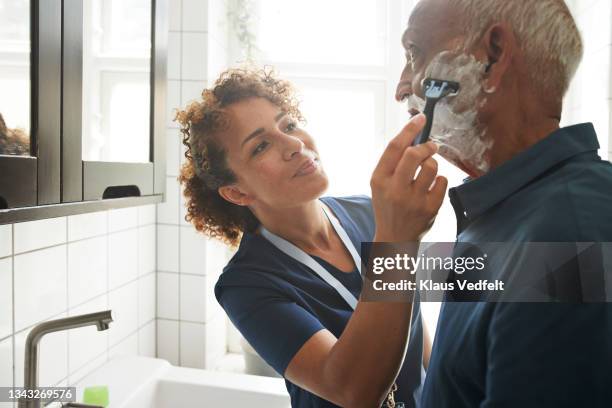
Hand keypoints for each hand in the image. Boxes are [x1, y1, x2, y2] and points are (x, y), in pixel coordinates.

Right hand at [370, 114, 447, 241]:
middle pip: (414, 154)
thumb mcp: (380, 184)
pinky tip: (431, 187)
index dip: (409, 129)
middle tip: (430, 146)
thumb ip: (393, 162)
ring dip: (433, 163)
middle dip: (426, 146)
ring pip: (432, 167)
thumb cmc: (388, 204)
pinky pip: (442, 181)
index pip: (394, 148)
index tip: (420, 117)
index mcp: (379, 180)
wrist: (394, 237)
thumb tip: (414, 135)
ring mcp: (413, 200)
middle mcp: (395, 190)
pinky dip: (439, 180)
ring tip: (428, 170)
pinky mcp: (430, 209)